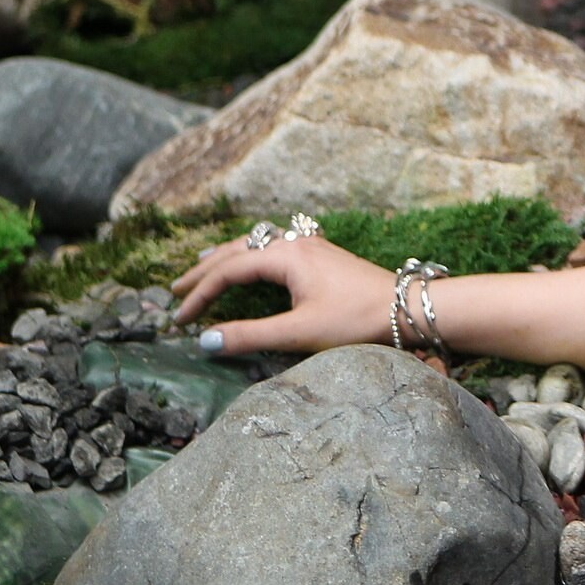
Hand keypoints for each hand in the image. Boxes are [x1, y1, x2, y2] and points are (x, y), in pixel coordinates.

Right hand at [167, 231, 394, 355]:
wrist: (408, 309)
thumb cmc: (356, 320)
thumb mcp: (298, 332)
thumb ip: (249, 336)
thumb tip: (205, 341)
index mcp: (287, 255)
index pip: (229, 271)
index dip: (200, 295)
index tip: (180, 321)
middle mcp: (296, 243)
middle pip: (239, 250)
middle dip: (206, 271)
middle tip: (176, 290)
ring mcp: (312, 246)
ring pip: (258, 245)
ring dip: (229, 257)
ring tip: (204, 267)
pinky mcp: (323, 256)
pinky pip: (276, 248)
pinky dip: (253, 255)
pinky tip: (253, 263)